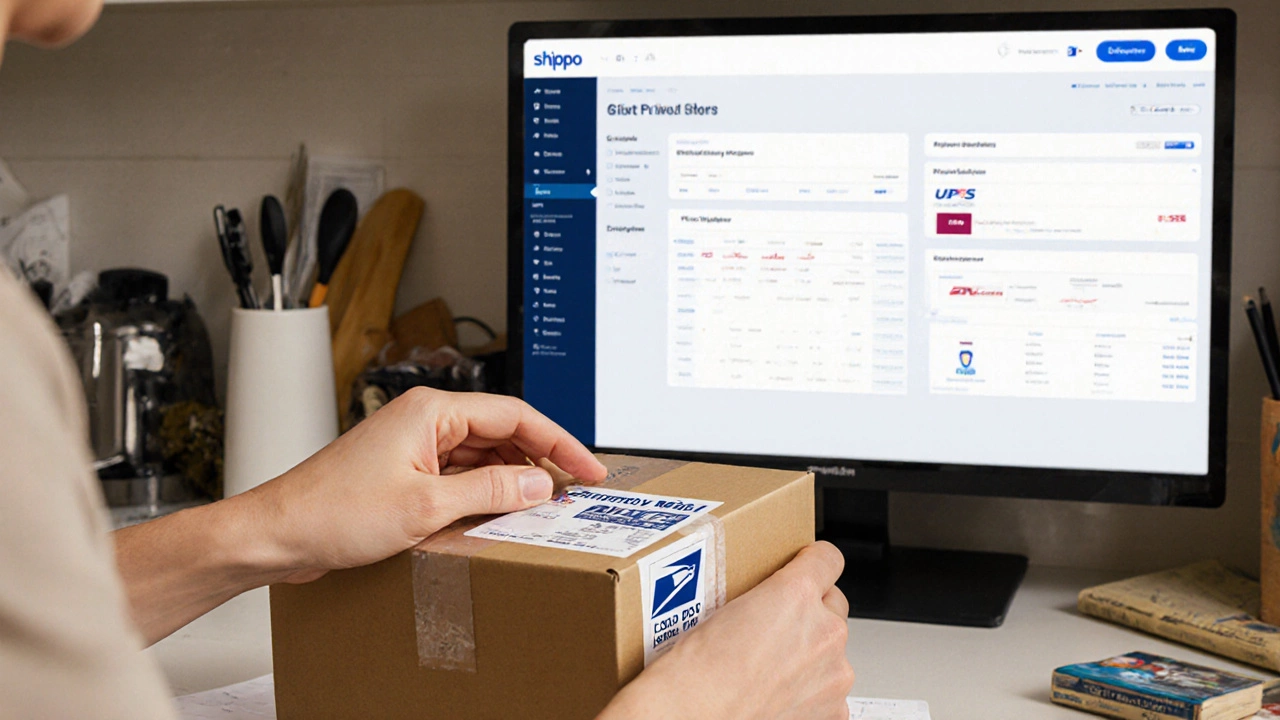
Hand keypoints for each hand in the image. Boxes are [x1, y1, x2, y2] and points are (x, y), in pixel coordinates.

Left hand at [244, 388, 607, 583]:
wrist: (276, 535)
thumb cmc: (332, 513)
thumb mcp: (426, 506)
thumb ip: (490, 490)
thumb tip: (538, 483)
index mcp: (431, 412)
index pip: (516, 416)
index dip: (559, 442)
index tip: (588, 469)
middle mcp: (424, 422)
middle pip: (502, 433)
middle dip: (539, 462)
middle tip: (572, 494)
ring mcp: (412, 448)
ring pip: (482, 456)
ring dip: (511, 481)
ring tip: (542, 510)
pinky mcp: (403, 475)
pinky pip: (458, 477)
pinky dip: (483, 494)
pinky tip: (498, 517)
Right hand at [600, 541, 853, 719]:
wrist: (695, 715)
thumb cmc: (697, 671)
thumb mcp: (725, 608)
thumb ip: (767, 596)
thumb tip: (771, 597)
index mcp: (795, 594)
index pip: (828, 558)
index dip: (814, 562)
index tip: (808, 568)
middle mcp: (823, 630)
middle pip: (834, 606)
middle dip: (810, 614)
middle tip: (775, 631)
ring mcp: (833, 673)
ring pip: (833, 650)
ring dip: (812, 654)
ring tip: (771, 670)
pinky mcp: (834, 709)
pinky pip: (831, 689)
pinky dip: (811, 691)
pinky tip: (779, 695)